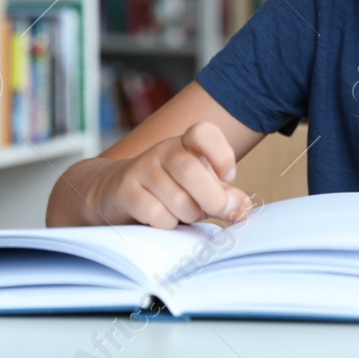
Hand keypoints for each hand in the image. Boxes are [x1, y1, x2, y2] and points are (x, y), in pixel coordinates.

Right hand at [89, 121, 253, 228]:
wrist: (116, 195)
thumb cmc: (169, 192)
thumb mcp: (200, 189)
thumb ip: (224, 196)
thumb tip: (242, 207)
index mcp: (185, 145)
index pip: (203, 132)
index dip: (221, 156)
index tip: (228, 177)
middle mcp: (162, 151)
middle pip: (191, 171)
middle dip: (212, 200)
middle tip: (217, 212)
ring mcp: (141, 169)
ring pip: (176, 199)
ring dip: (188, 215)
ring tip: (183, 214)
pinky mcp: (125, 191)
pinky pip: (155, 213)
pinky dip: (167, 224)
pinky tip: (162, 220)